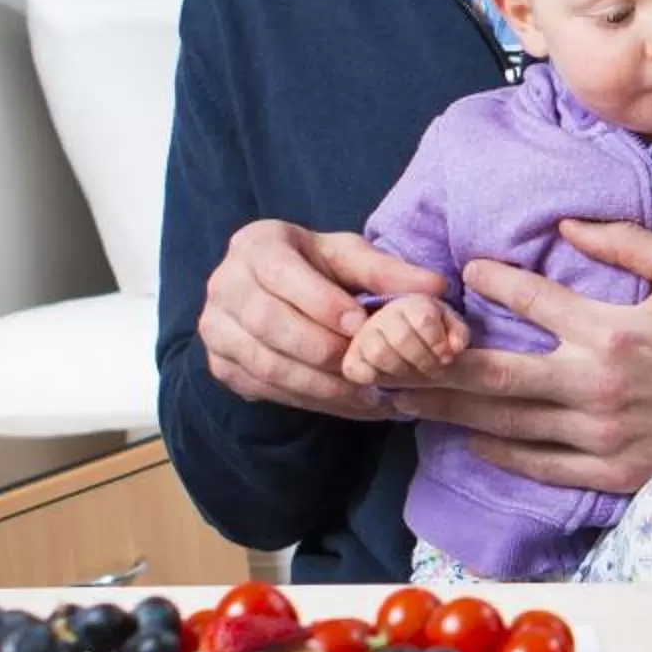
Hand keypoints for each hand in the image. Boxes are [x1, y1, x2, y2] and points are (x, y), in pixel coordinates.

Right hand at [199, 219, 449, 417]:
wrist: (274, 293)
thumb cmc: (317, 269)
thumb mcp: (349, 259)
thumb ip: (387, 271)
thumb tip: (435, 288)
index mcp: (256, 245)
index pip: (282, 275)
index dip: (321, 302)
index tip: (362, 325)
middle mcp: (225, 283)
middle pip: (269, 323)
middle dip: (323, 350)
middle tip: (368, 369)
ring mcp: (215, 327)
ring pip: (265, 363)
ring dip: (320, 385)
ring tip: (367, 396)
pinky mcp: (220, 364)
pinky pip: (263, 389)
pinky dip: (309, 401)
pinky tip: (348, 406)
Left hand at [411, 220, 651, 490]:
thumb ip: (625, 241)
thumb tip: (565, 222)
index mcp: (611, 329)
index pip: (531, 298)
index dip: (490, 282)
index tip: (463, 273)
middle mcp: (593, 384)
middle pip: (491, 373)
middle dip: (432, 363)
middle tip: (386, 355)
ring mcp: (596, 434)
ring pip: (503, 421)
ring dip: (447, 409)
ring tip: (402, 398)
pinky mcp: (607, 471)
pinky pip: (538, 463)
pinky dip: (497, 452)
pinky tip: (466, 439)